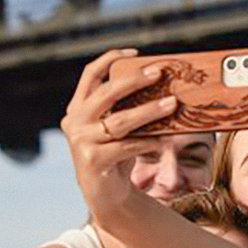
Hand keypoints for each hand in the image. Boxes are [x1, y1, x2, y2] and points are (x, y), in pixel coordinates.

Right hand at [59, 48, 175, 212]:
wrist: (105, 194)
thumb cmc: (115, 155)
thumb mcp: (116, 127)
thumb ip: (125, 108)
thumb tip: (162, 87)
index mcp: (78, 108)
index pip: (90, 74)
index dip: (110, 59)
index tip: (135, 53)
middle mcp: (75, 122)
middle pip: (106, 93)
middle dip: (134, 80)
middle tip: (159, 74)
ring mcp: (81, 141)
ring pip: (120, 121)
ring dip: (149, 111)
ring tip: (172, 104)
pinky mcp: (93, 160)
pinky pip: (127, 146)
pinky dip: (148, 141)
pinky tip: (163, 140)